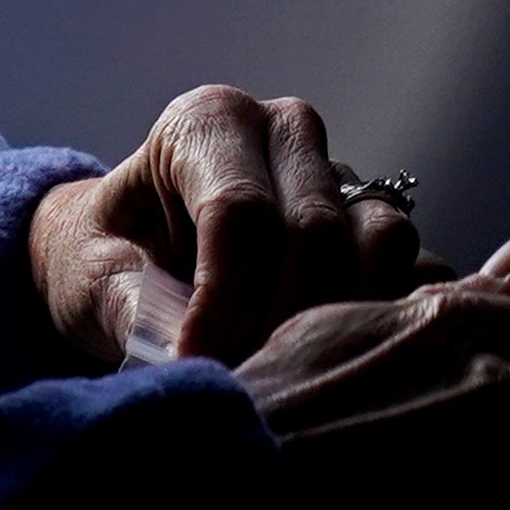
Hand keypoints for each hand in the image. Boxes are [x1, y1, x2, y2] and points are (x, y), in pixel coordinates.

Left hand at [29, 83, 430, 370]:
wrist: (134, 254)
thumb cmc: (105, 258)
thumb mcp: (90, 278)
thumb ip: (133, 309)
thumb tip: (192, 358)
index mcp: (208, 123)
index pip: (241, 212)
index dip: (226, 303)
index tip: (201, 367)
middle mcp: (287, 130)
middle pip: (318, 231)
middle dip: (280, 324)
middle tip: (243, 387)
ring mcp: (345, 173)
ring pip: (383, 241)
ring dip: (340, 323)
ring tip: (283, 373)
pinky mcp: (379, 223)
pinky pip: (418, 269)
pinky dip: (385, 322)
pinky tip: (333, 365)